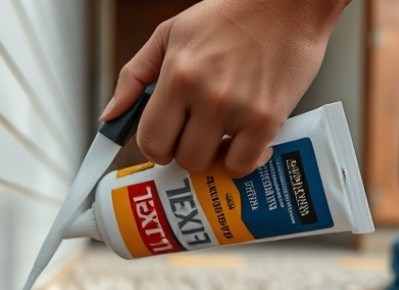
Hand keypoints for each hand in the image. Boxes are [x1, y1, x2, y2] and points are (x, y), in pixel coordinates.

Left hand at [101, 0, 348, 176]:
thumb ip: (134, 76)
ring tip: (220, 136)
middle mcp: (206, 95)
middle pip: (181, 158)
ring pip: (211, 165)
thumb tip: (110, 115)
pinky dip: (242, 160)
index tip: (166, 140)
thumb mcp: (170, 34)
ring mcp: (239, 109)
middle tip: (195, 135)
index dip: (155, 147)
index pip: (151, 139)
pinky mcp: (269, 118)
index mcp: (177, 76)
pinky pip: (245, 164)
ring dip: (213, 157)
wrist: (288, 3)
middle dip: (184, 151)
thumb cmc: (230, 15)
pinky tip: (243, 141)